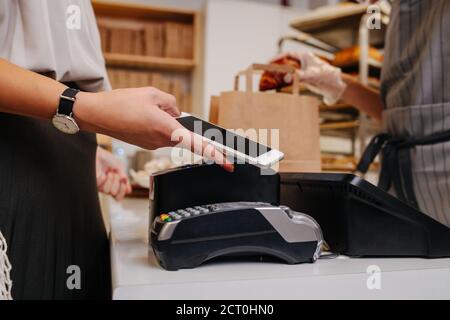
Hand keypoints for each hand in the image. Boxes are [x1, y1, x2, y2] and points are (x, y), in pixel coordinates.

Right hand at [74, 87, 233, 171]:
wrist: (96, 115)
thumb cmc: (121, 103)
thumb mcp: (152, 93)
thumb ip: (171, 103)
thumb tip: (177, 113)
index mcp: (166, 128)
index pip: (196, 144)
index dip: (215, 154)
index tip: (228, 163)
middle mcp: (161, 141)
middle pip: (182, 131)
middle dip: (175, 119)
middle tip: (155, 108)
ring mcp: (152, 145)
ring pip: (170, 131)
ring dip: (164, 120)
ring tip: (143, 109)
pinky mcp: (146, 145)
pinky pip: (159, 134)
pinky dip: (156, 124)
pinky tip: (140, 116)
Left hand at [96, 146, 131, 200]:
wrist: (99, 154)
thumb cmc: (108, 159)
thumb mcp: (120, 168)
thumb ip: (124, 180)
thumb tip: (129, 191)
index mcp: (115, 185)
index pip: (119, 197)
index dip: (122, 191)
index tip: (124, 182)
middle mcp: (107, 188)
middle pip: (114, 194)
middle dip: (117, 183)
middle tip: (116, 174)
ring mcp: (100, 186)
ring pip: (108, 191)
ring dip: (111, 180)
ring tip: (109, 172)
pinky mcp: (94, 184)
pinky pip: (101, 185)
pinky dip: (103, 178)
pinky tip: (102, 173)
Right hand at [274, 52, 346, 105]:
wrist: (334, 85)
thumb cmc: (326, 76)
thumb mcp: (311, 75)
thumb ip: (298, 76)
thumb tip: (285, 78)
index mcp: (304, 56)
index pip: (287, 54)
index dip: (277, 58)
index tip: (268, 62)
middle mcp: (302, 62)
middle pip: (286, 62)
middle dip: (276, 66)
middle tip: (266, 71)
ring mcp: (303, 70)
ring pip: (287, 70)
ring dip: (279, 74)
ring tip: (269, 78)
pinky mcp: (304, 78)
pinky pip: (291, 78)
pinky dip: (284, 80)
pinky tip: (279, 84)